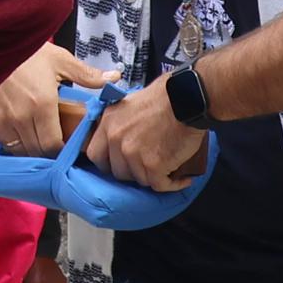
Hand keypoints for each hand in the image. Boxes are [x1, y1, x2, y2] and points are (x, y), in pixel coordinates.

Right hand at [0, 44, 107, 153]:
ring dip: (32, 149)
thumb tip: (115, 77)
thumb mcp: (60, 60)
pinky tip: (24, 133)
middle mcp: (22, 117)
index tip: (67, 145)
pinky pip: (6, 143)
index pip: (54, 145)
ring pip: (21, 150)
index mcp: (43, 104)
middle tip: (56, 144)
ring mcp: (4, 119)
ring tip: (40, 140)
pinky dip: (16, 143)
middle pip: (38, 151)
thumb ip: (87, 74)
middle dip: (48, 151)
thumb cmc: (27, 52)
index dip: (61, 150)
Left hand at [79, 76, 206, 188]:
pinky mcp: (153, 165)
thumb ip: (119, 123)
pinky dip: (173, 184)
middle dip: (133, 171)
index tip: (120, 164)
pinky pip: (160, 185)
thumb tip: (118, 140)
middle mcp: (116, 139)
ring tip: (167, 167)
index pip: (95, 155)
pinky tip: (181, 179)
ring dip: (154, 176)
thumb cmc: (165, 97)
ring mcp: (133, 153)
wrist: (188, 99)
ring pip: (140, 179)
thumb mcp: (129, 103)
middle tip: (148, 165)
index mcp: (108, 123)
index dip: (108, 163)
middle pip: (118, 171)